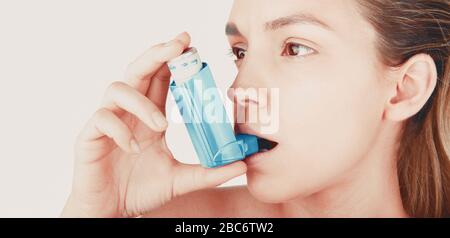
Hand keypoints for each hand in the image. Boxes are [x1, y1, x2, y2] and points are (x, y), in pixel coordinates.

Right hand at [61, 32, 246, 216]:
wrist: (112, 212)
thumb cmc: (141, 191)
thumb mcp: (180, 180)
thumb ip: (208, 172)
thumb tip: (242, 164)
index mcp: (150, 116)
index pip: (161, 79)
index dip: (174, 61)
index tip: (192, 47)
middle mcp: (130, 113)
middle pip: (139, 71)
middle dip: (158, 54)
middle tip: (179, 45)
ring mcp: (109, 122)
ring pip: (118, 89)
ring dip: (142, 102)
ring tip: (161, 125)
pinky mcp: (90, 137)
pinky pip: (101, 119)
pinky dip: (119, 129)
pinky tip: (132, 148)